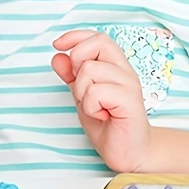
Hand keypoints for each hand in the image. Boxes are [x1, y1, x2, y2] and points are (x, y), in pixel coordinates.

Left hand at [52, 30, 151, 171]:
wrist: (127, 152)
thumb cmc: (107, 123)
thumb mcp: (81, 95)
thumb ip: (70, 75)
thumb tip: (57, 55)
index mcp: (115, 66)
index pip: (98, 37)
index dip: (75, 36)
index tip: (57, 45)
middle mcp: (124, 71)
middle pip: (95, 44)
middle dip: (78, 63)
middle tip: (84, 89)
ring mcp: (129, 85)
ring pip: (90, 69)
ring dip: (83, 92)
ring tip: (96, 107)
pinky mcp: (130, 101)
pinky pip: (96, 92)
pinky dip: (91, 106)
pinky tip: (102, 116)